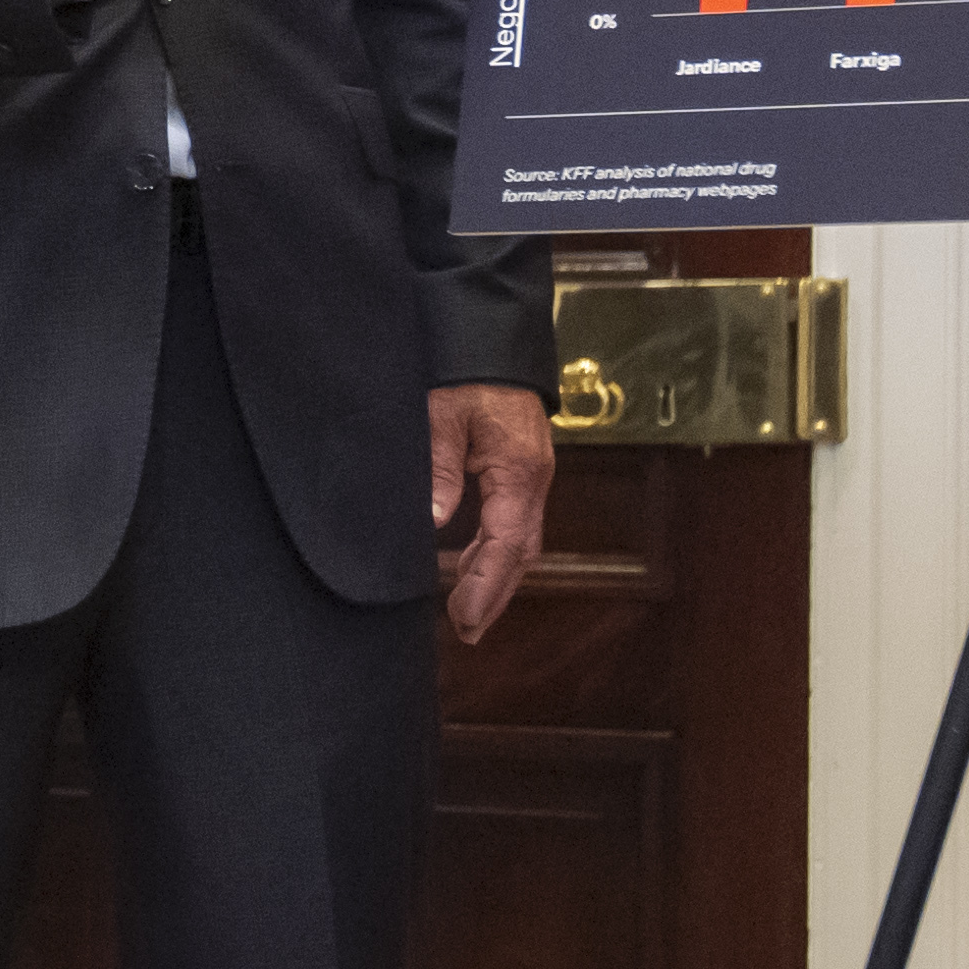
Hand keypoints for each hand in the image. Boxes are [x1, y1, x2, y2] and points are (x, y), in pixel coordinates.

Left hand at [428, 382, 550, 643]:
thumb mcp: (441, 415)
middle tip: (466, 631)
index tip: (465, 619)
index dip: (485, 587)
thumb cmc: (466, 370)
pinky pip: (513, 521)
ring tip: (467, 610)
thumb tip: (436, 522)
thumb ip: (439, 468)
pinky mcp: (520, 467)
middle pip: (520, 552)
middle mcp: (533, 478)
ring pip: (519, 539)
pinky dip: (493, 550)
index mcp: (518, 471)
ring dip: (495, 576)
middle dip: (494, 594)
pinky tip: (470, 563)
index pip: (506, 545)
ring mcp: (531, 474)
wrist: (493, 338)